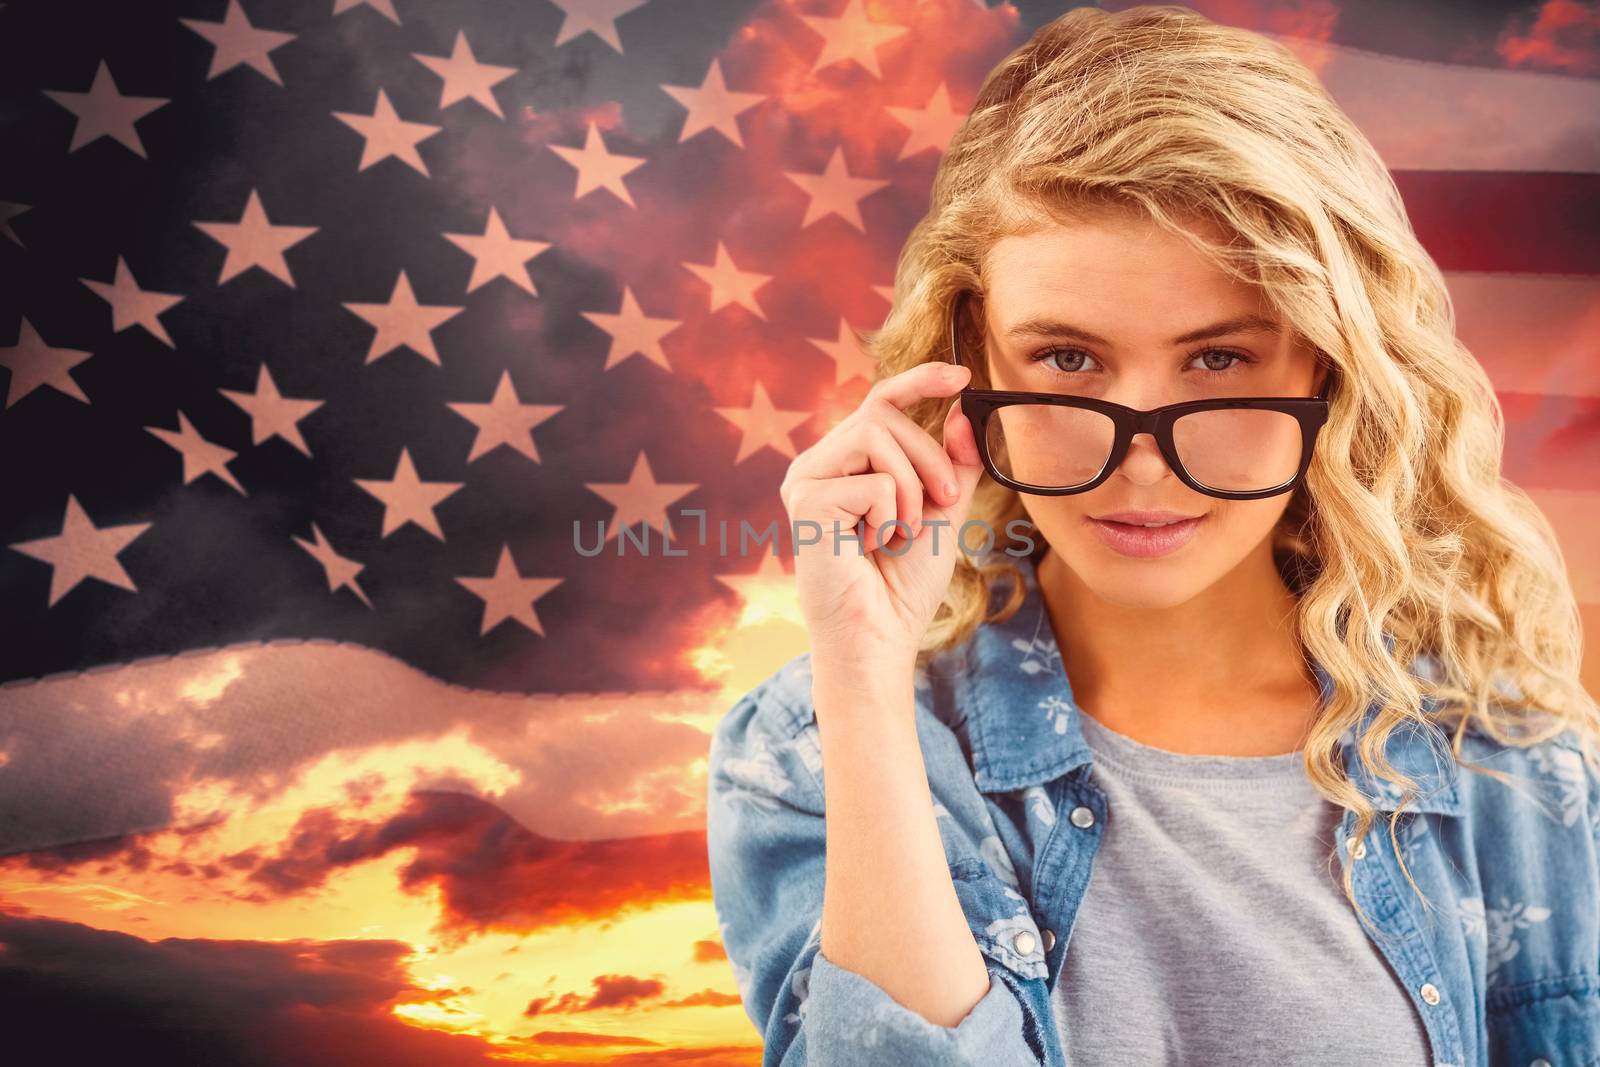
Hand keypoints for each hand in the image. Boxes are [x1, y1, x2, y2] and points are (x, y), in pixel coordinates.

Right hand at [779, 361, 985, 675]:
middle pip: (882, 412)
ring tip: (902, 532)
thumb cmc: (903, 583)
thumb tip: (962, 410)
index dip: (919, 380)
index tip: (963, 376)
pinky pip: (872, 481)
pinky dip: (891, 516)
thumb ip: (953, 462)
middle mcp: (817, 464)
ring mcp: (805, 480)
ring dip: (910, 486)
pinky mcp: (806, 501)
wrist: (880, 637)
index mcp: (844, 463)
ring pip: (876, 435)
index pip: (879, 401)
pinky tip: (872, 547)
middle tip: (947, 502)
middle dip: (929, 456)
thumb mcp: (943, 511)